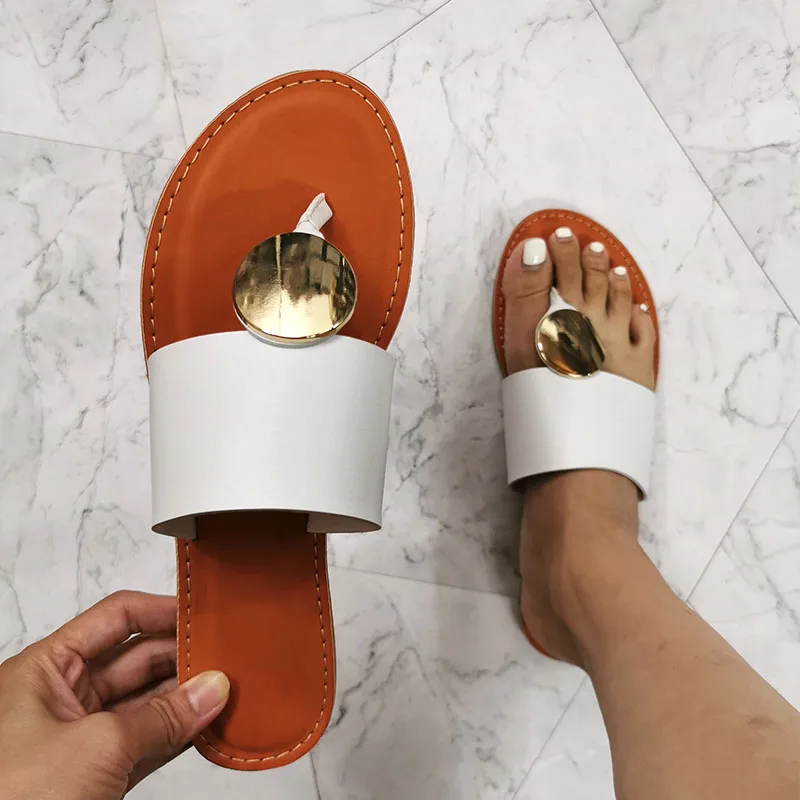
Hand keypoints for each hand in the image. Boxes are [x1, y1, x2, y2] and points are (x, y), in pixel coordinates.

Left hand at [0, 591, 229, 798]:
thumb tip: (212, 690)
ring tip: (227, 691)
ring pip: (145, 704)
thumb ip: (163, 715)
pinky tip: (209, 726)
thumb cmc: (16, 799)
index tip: (204, 615)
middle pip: (135, 660)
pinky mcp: (95, 777)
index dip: (160, 611)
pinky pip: (146, 742)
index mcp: (44, 670)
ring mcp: (79, 739)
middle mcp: (61, 698)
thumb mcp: (98, 746)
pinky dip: (177, 735)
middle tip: (228, 659)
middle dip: (181, 658)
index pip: (115, 618)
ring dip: (185, 700)